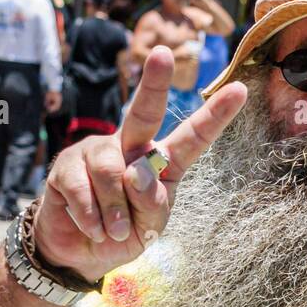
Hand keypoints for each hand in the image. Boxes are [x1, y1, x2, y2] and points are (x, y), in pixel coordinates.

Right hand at [33, 46, 246, 281]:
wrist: (79, 253)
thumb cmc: (123, 234)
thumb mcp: (150, 227)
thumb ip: (152, 203)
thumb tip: (137, 173)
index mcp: (161, 162)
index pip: (192, 138)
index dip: (215, 115)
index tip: (240, 90)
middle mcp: (131, 147)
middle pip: (144, 112)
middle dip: (154, 83)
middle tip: (162, 53)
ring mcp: (97, 152)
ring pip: (113, 173)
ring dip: (116, 212)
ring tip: (115, 231)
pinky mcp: (67, 166)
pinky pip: (83, 189)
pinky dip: (92, 219)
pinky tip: (93, 229)